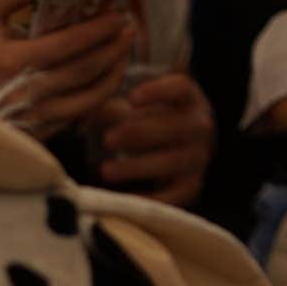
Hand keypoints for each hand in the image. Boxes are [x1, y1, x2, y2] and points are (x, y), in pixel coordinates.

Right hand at [0, 0, 134, 139]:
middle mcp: (26, 94)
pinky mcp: (42, 132)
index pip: (66, 45)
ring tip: (125, 53)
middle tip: (129, 30)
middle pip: (84, 71)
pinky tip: (108, 78)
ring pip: (89, 98)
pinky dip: (100, 96)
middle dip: (113, 49)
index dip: (96, 31)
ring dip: (114, 74)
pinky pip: (80, 115)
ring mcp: (36, 118)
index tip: (118, 16)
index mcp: (10, 63)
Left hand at [91, 72, 213, 204]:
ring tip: (105, 170)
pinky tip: (124, 197)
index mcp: (188, 99)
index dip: (158, 91)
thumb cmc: (155, 121)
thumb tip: (86, 114)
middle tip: (107, 139)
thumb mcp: (139, 109)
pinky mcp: (192, 185)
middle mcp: (199, 127)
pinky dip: (150, 197)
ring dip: (137, 166)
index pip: (179, 88)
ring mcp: (198, 157)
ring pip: (172, 161)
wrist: (185, 149)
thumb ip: (114, 108)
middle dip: (138, 133)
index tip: (131, 98)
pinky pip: (174, 195)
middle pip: (174, 126)